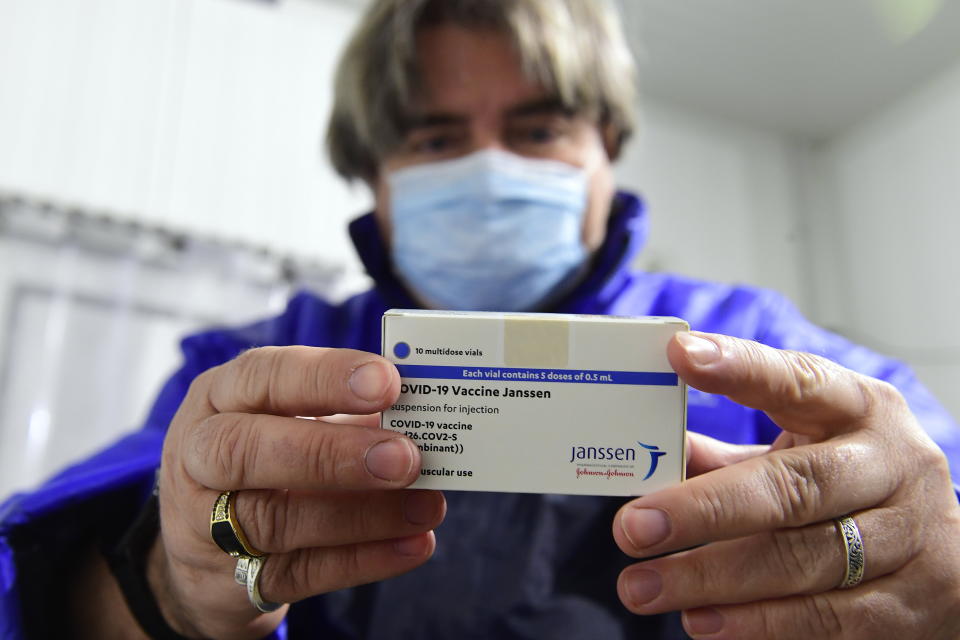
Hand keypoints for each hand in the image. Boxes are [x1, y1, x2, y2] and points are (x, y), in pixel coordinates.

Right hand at [151, 347, 444, 637]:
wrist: (205, 547)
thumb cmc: (268, 454)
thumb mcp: (289, 419)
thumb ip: (348, 412)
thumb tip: (427, 410)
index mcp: (220, 397)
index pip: (262, 376)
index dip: (325, 378)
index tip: (388, 382)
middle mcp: (199, 455)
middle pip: (246, 451)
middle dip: (332, 453)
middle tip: (405, 458)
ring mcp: (206, 523)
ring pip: (273, 520)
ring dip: (361, 515)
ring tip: (426, 506)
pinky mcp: (230, 580)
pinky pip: (297, 573)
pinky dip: (362, 560)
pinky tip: (413, 544)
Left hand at [613, 332, 959, 638]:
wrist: (947, 556)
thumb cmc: (851, 485)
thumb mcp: (803, 450)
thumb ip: (729, 453)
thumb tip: (647, 451)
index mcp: (861, 409)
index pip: (799, 380)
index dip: (741, 368)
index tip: (681, 354)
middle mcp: (892, 466)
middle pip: (795, 487)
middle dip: (705, 509)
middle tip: (631, 527)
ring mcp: (909, 539)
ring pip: (802, 561)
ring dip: (712, 578)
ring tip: (643, 585)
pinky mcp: (908, 607)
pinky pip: (824, 619)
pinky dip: (757, 623)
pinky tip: (700, 621)